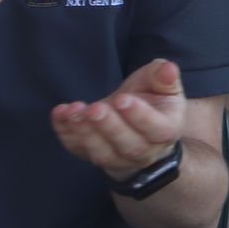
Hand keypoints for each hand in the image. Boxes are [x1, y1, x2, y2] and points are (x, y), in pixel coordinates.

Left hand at [52, 58, 186, 179]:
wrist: (136, 127)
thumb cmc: (152, 101)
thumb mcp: (162, 85)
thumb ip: (164, 76)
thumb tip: (169, 69)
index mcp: (165, 130)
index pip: (156, 129)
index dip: (139, 116)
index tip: (122, 99)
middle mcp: (144, 151)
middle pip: (128, 145)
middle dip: (108, 126)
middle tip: (94, 109)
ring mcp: (116, 158)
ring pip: (102, 153)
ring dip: (85, 132)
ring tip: (73, 110)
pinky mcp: (91, 155)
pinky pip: (77, 149)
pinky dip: (65, 133)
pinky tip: (59, 114)